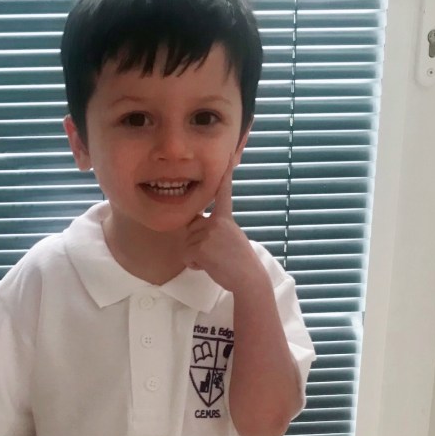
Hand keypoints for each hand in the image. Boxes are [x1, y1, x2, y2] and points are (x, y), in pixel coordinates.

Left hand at [183, 157, 262, 293]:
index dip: (224, 175)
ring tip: (214, 261)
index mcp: (225, 218)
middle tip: (215, 254)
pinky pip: (186, 256)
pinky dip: (194, 265)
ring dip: (196, 257)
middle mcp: (217, 222)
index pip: (223, 193)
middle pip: (191, 228)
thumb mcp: (230, 238)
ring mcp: (209, 233)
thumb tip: (197, 228)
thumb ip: (215, 229)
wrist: (248, 278)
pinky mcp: (201, 247)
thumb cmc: (239, 263)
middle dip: (196, 244)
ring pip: (186, 245)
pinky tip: (210, 266)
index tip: (227, 157)